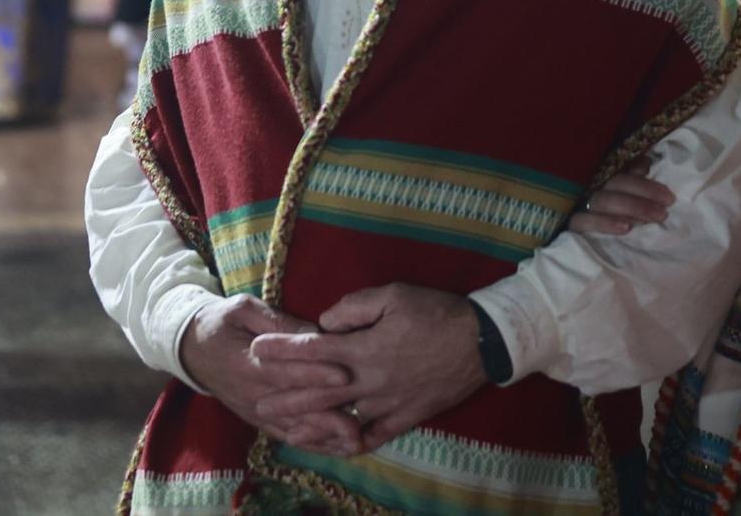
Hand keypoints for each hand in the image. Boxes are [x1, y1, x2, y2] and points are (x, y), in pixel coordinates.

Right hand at [177, 295, 362, 454]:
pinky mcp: (259, 421)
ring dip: (325, 437)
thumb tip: (313, 330)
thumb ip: (277, 321)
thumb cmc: (221, 323)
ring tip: (355, 442)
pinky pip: (287, 436)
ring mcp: (256, 411)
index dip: (315, 373)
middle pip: (296, 406)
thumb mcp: (243, 310)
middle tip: (359, 421)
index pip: (286, 370)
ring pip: (295, 428)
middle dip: (329, 414)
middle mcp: (254, 393)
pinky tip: (337, 450)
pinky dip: (313, 445)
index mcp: (250, 362)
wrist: (191, 350)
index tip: (344, 375)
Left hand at [251, 284, 486, 450]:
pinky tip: (336, 445)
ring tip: (288, 430)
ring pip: (343, 418)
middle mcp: (372, 380)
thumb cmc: (436, 312)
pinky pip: (375, 435)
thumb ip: (354, 307)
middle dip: (285, 397)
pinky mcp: (407, 416)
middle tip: (257, 404)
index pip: (314, 349)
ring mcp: (389, 403)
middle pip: (319, 392)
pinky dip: (353, 441)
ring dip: (313, 424)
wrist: (483, 341)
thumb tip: (326, 321)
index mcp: (365, 347)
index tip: (257, 349)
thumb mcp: (394, 295)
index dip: (282, 349)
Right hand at [567, 160, 673, 236]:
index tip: (669, 198)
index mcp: (603, 173)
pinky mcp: (570, 221)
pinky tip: (625, 229)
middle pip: (617, 185)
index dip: (647, 186)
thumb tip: (646, 162)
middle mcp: (591, 183)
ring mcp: (578, 201)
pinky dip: (605, 224)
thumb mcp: (617, 187)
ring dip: (631, 209)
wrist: (561, 228)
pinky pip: (585, 221)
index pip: (626, 175)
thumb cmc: (601, 203)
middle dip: (643, 199)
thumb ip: (630, 173)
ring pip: (605, 200)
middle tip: (664, 213)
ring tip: (651, 221)